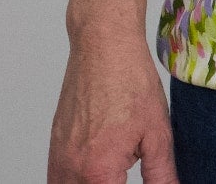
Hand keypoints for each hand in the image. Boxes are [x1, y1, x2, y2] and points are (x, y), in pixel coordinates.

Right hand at [48, 35, 178, 183]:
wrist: (103, 44)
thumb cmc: (130, 79)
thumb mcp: (157, 132)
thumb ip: (161, 174)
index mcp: (98, 172)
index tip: (134, 180)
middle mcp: (71, 170)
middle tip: (127, 174)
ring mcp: (58, 159)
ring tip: (114, 173)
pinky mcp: (54, 148)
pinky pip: (58, 179)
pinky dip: (75, 181)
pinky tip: (97, 174)